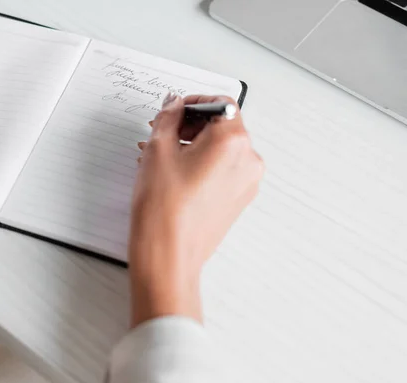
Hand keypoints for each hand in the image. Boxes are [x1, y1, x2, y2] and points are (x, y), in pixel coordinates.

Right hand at [129, 93, 263, 326]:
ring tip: (162, 157)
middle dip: (192, 126)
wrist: (168, 255)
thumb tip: (174, 105)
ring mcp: (246, 183)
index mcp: (233, 141)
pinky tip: (174, 174)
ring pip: (221, 150)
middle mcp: (248, 160)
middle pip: (223, 127)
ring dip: (194, 146)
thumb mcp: (157, 149)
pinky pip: (223, 171)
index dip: (194, 103)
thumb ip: (168, 117)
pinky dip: (202, 165)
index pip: (220, 104)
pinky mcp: (238, 200)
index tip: (175, 110)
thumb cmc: (164, 209)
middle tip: (163, 132)